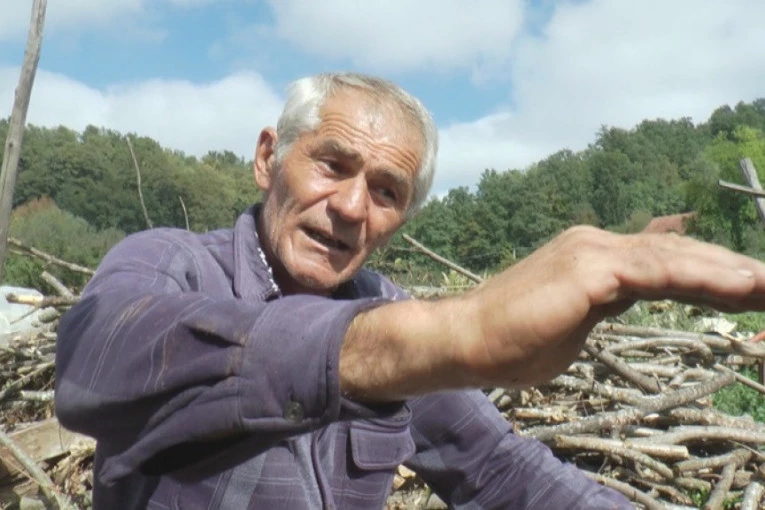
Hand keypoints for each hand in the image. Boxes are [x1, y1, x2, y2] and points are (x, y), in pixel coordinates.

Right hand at [455, 225, 764, 386]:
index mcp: (593, 257)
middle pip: (678, 253)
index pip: (664, 260)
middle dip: (732, 271)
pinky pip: (659, 272)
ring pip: (676, 258)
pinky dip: (705, 279)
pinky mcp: (589, 268)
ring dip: (731, 273)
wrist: (467, 340)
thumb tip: (636, 294)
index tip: (750, 291)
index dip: (711, 273)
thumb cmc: (513, 344)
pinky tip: (744, 288)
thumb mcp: (576, 322)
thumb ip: (610, 302)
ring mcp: (592, 250)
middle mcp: (596, 243)